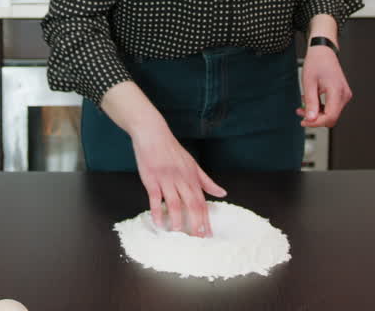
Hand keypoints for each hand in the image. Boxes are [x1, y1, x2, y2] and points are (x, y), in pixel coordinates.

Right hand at [99, 81, 226, 236]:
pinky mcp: (152, 179)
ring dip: (177, 219)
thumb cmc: (172, 149)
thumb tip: (222, 193)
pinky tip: (159, 223)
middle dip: (196, 223)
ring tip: (179, 233)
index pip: (202, 201)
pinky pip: (155, 198)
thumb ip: (207, 181)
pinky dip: (157, 212)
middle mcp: (181, 179)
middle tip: (198, 239)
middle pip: (192, 204)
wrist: (153, 133)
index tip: (209, 234)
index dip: (206, 219)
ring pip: (174, 203)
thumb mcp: (193, 164)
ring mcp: (166, 179)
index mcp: (192, 177)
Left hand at [296, 44, 351, 126]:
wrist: (323, 51)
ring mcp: (344, 95)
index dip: (316, 123)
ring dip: (316, 113)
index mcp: (337, 91)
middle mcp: (344, 94)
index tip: (303, 121)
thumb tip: (311, 119)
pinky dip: (320, 108)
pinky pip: (332, 107)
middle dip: (315, 118)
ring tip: (303, 106)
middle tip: (300, 112)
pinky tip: (311, 102)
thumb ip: (311, 102)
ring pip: (331, 113)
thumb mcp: (309, 83)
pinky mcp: (341, 94)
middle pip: (331, 117)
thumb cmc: (316, 63)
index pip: (330, 116)